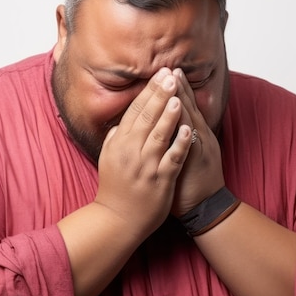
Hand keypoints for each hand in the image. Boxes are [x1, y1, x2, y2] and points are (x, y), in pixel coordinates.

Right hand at [94, 68, 192, 236]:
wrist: (118, 220)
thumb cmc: (115, 189)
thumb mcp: (107, 160)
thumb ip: (113, 139)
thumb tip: (119, 123)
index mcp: (119, 144)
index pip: (134, 111)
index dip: (147, 92)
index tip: (158, 74)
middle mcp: (131, 152)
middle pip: (146, 118)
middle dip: (158, 95)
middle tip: (169, 75)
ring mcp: (146, 166)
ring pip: (158, 135)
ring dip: (168, 115)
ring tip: (177, 96)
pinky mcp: (160, 181)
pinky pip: (172, 159)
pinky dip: (180, 144)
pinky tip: (189, 129)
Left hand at [170, 69, 224, 216]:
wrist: (207, 207)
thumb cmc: (193, 182)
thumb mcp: (187, 153)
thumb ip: (177, 136)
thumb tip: (163, 120)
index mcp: (196, 134)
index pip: (185, 107)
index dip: (178, 89)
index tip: (168, 71)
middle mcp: (200, 138)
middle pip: (188, 109)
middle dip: (178, 89)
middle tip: (170, 69)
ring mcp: (199, 150)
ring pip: (190, 122)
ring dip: (183, 103)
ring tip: (174, 84)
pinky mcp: (196, 164)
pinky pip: (190, 146)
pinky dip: (185, 133)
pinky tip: (180, 120)